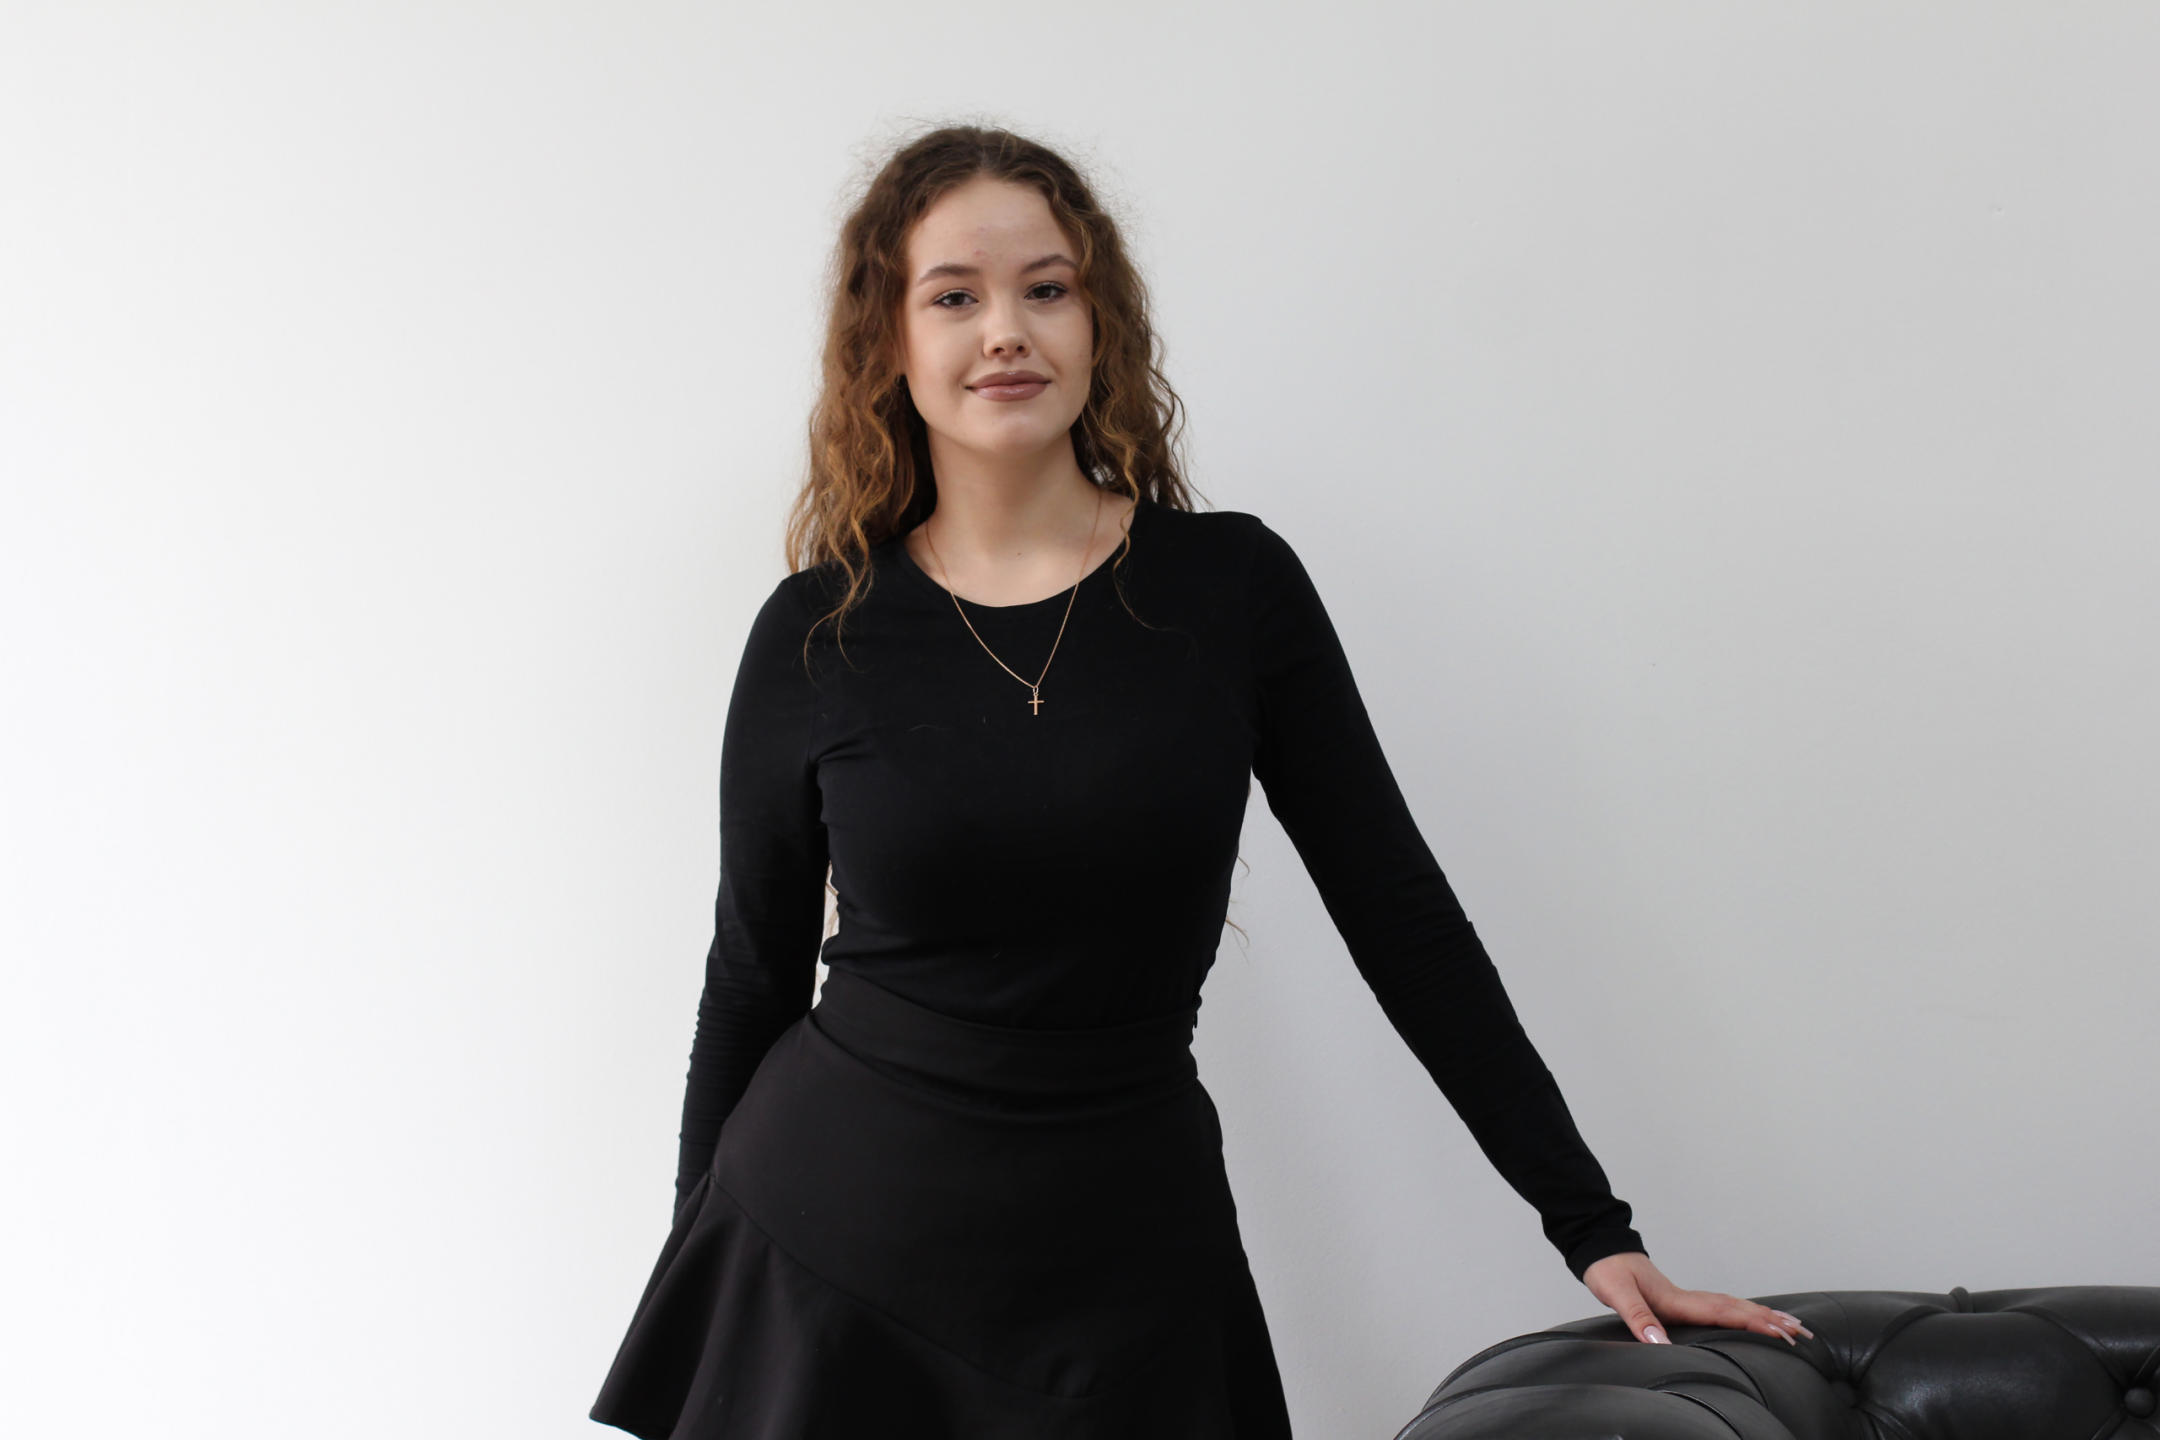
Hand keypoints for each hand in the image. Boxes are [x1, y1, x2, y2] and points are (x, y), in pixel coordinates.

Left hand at [1580, 1251, 1812, 1346]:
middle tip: (1803, 1333)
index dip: (1754, 1323)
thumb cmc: (1607, 1270)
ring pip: (1731, 1307)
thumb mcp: (1617, 1293)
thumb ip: (1638, 1316)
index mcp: (1678, 1300)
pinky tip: (1747, 1319)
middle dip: (1771, 1321)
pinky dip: (1740, 1313)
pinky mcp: (1678, 1301)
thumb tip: (1660, 1342)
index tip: (1782, 1331)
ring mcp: (1685, 1299)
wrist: (1599, 1248)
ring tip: (1790, 1325)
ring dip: (1761, 1316)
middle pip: (1737, 1309)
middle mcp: (1687, 1299)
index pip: (1724, 1312)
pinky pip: (1718, 1308)